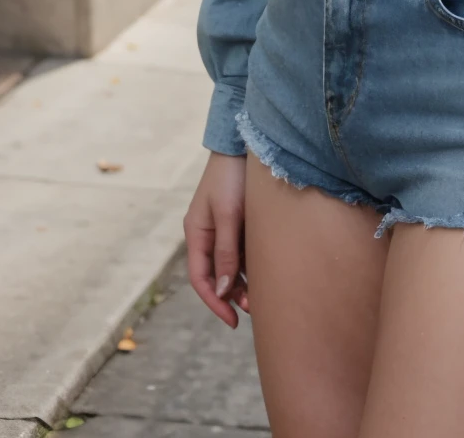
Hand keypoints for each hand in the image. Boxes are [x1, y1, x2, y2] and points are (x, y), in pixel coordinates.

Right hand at [184, 151, 248, 327]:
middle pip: (216, 275)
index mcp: (196, 232)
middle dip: (232, 295)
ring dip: (243, 281)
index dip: (214, 302)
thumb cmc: (233, 177)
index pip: (200, 278)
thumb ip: (226, 252)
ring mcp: (222, 227)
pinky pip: (241, 250)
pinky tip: (266, 271)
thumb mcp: (229, 215)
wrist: (246, 142)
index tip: (233, 321)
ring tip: (264, 295)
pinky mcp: (239, 220)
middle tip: (255, 310)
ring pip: (230, 264)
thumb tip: (222, 290)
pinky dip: (250, 264)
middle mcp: (207, 233)